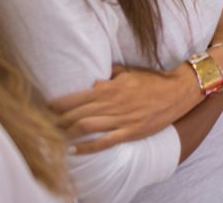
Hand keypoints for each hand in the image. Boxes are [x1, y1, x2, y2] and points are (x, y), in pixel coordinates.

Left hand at [49, 64, 200, 154]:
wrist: (178, 90)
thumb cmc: (153, 80)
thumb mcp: (129, 72)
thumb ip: (110, 76)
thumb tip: (93, 81)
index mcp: (109, 87)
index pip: (75, 97)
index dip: (57, 105)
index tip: (44, 108)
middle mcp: (112, 103)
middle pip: (76, 114)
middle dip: (57, 121)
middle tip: (44, 126)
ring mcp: (121, 119)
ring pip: (86, 127)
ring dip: (67, 133)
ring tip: (54, 138)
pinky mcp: (131, 132)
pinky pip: (105, 142)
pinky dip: (88, 147)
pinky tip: (75, 150)